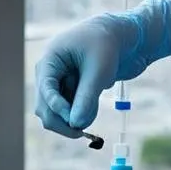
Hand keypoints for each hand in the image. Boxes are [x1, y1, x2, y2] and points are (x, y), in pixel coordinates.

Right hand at [34, 0, 170, 135]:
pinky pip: (71, 111)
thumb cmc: (109, 45)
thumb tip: (75, 124)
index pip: (45, 89)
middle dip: (62, 120)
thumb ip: (86, 96)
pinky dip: (82, 114)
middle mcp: (51, 73)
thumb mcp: (99, 70)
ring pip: (57, 113)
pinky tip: (94, 106)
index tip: (74, 121)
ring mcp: (61, 83)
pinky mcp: (73, 90)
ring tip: (94, 108)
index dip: (57, 107)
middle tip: (81, 132)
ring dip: (74, 117)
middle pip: (45, 107)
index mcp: (51, 59)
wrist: (125, 37)